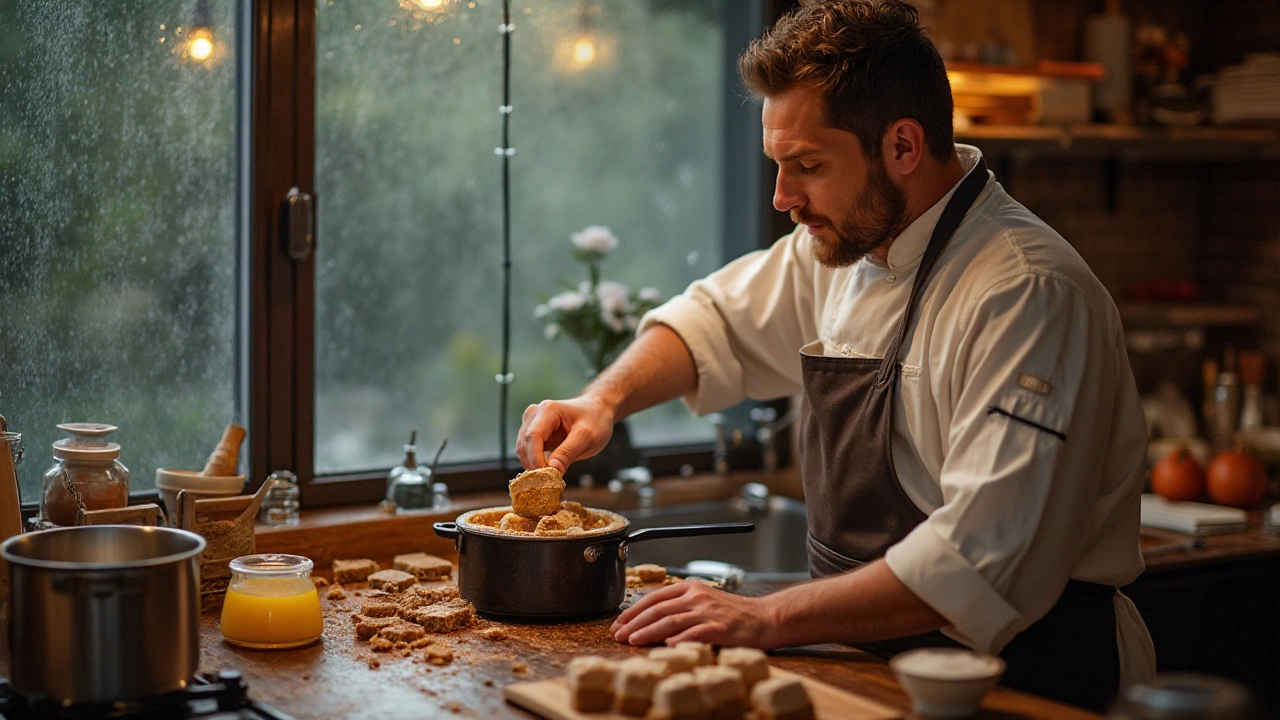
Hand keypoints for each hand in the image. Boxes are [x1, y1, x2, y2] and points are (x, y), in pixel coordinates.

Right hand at [516, 397, 614, 473]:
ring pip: (523, 450)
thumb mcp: (587, 437)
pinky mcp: (534, 434)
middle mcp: (534, 414)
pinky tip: (548, 471)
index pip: (533, 436)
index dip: (535, 458)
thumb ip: (568, 452)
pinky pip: (528, 452)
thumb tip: (552, 470)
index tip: (544, 476)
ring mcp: (532, 423)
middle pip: (524, 444)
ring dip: (533, 465)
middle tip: (548, 482)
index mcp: (547, 410)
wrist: (598, 411)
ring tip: (550, 477)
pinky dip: (536, 463)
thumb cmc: (595, 420)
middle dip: (534, 464)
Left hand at [610, 580, 779, 648]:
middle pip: (657, 609)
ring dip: (647, 632)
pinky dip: (677, 641)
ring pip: (669, 621)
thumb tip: (652, 621)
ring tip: (632, 641)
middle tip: (618, 634)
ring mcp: (707, 612)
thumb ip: (681, 608)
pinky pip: (692, 634)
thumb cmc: (734, 614)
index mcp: (691, 588)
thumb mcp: (705, 602)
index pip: (654, 597)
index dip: (633, 610)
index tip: (619, 622)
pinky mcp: (718, 628)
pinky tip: (664, 647)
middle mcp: (697, 597)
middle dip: (634, 622)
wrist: (765, 618)